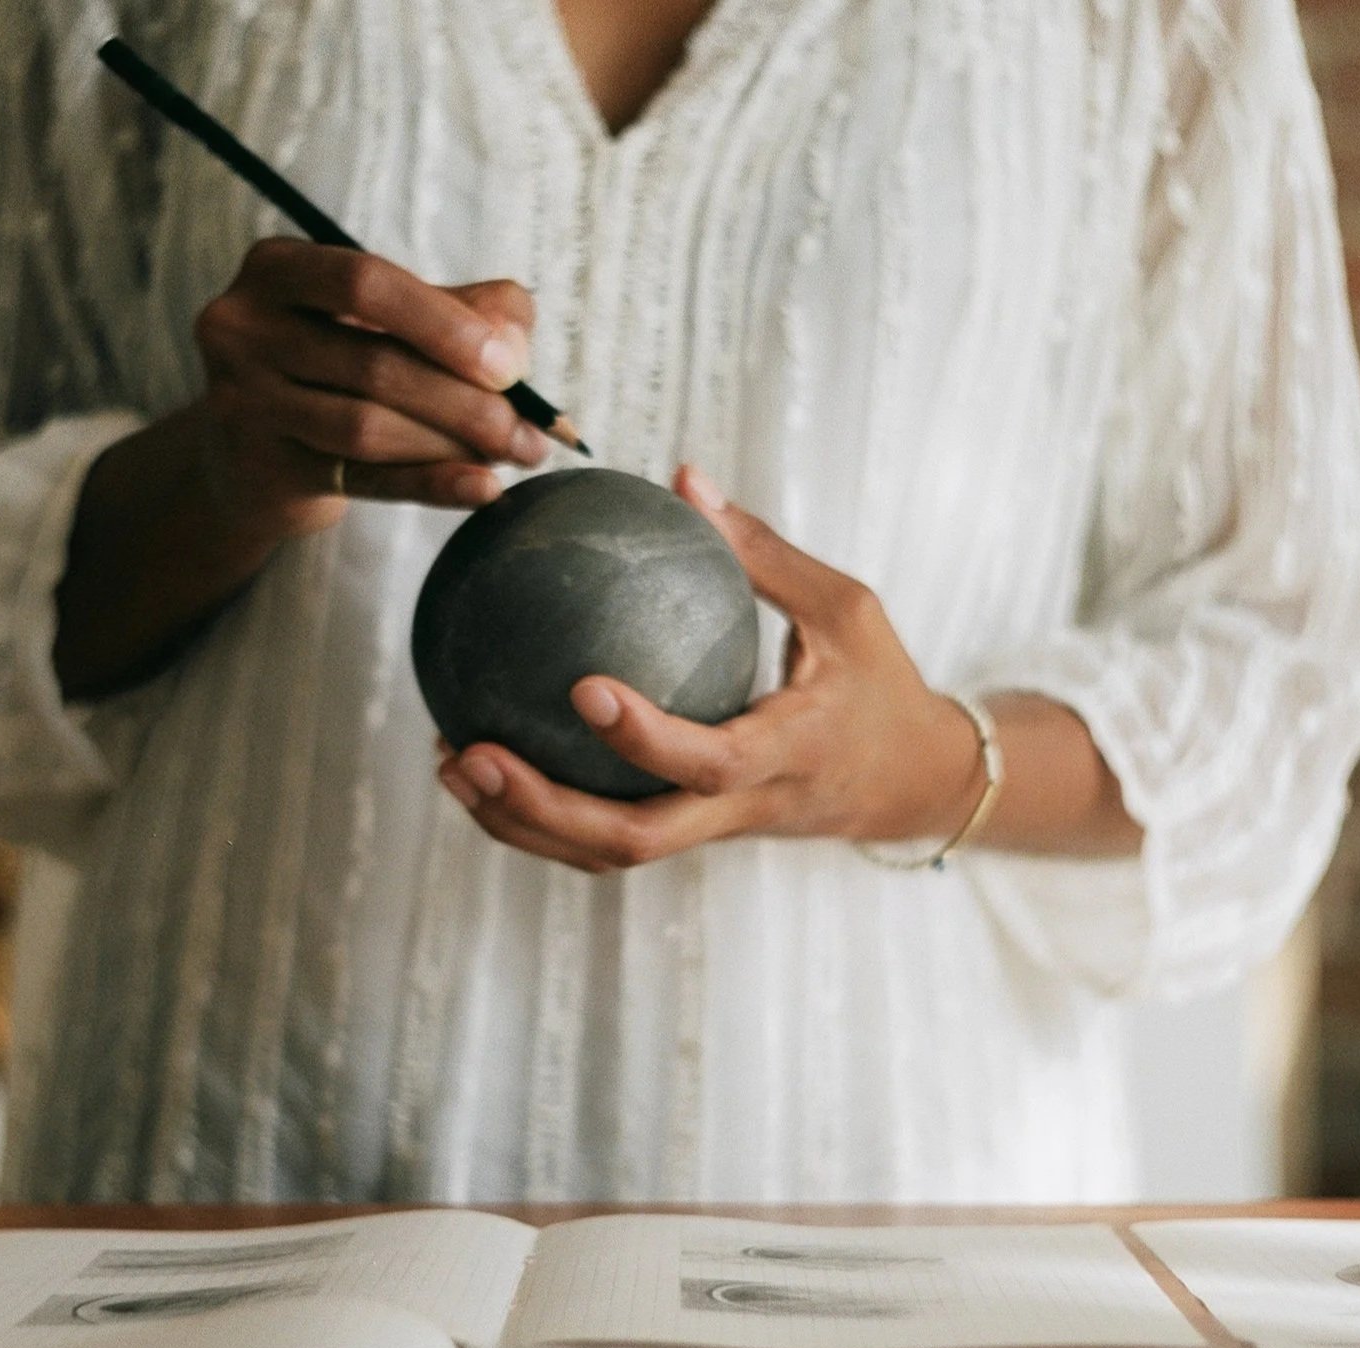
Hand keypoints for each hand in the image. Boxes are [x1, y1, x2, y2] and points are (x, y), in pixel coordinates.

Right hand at [190, 237, 551, 537]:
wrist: (255, 456)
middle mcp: (241, 329)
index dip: (444, 325)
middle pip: (374, 363)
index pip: (366, 284)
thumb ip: (464, 310)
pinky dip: (433, 484)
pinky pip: (363, 479)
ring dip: (454, 444)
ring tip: (510, 455)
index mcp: (276, 269)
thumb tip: (513, 343)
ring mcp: (240, 402)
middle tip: (530, 432)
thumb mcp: (391, 320)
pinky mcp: (259, 468)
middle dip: (468, 401)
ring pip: (368, 427)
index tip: (509, 367)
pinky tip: (482, 487)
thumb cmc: (337, 366)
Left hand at [436, 465, 989, 873]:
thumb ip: (763, 552)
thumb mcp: (845, 608)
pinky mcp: (691, 836)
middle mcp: (744, 806)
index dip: (646, 737)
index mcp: (790, 750)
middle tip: (467, 750)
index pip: (712, 760)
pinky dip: (540, 816)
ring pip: (608, 855)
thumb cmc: (876, 681)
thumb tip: (682, 479)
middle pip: (636, 839)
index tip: (581, 684)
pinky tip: (484, 762)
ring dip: (522, 822)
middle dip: (543, 807)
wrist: (910, 784)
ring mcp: (712, 833)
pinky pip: (606, 841)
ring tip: (449, 760)